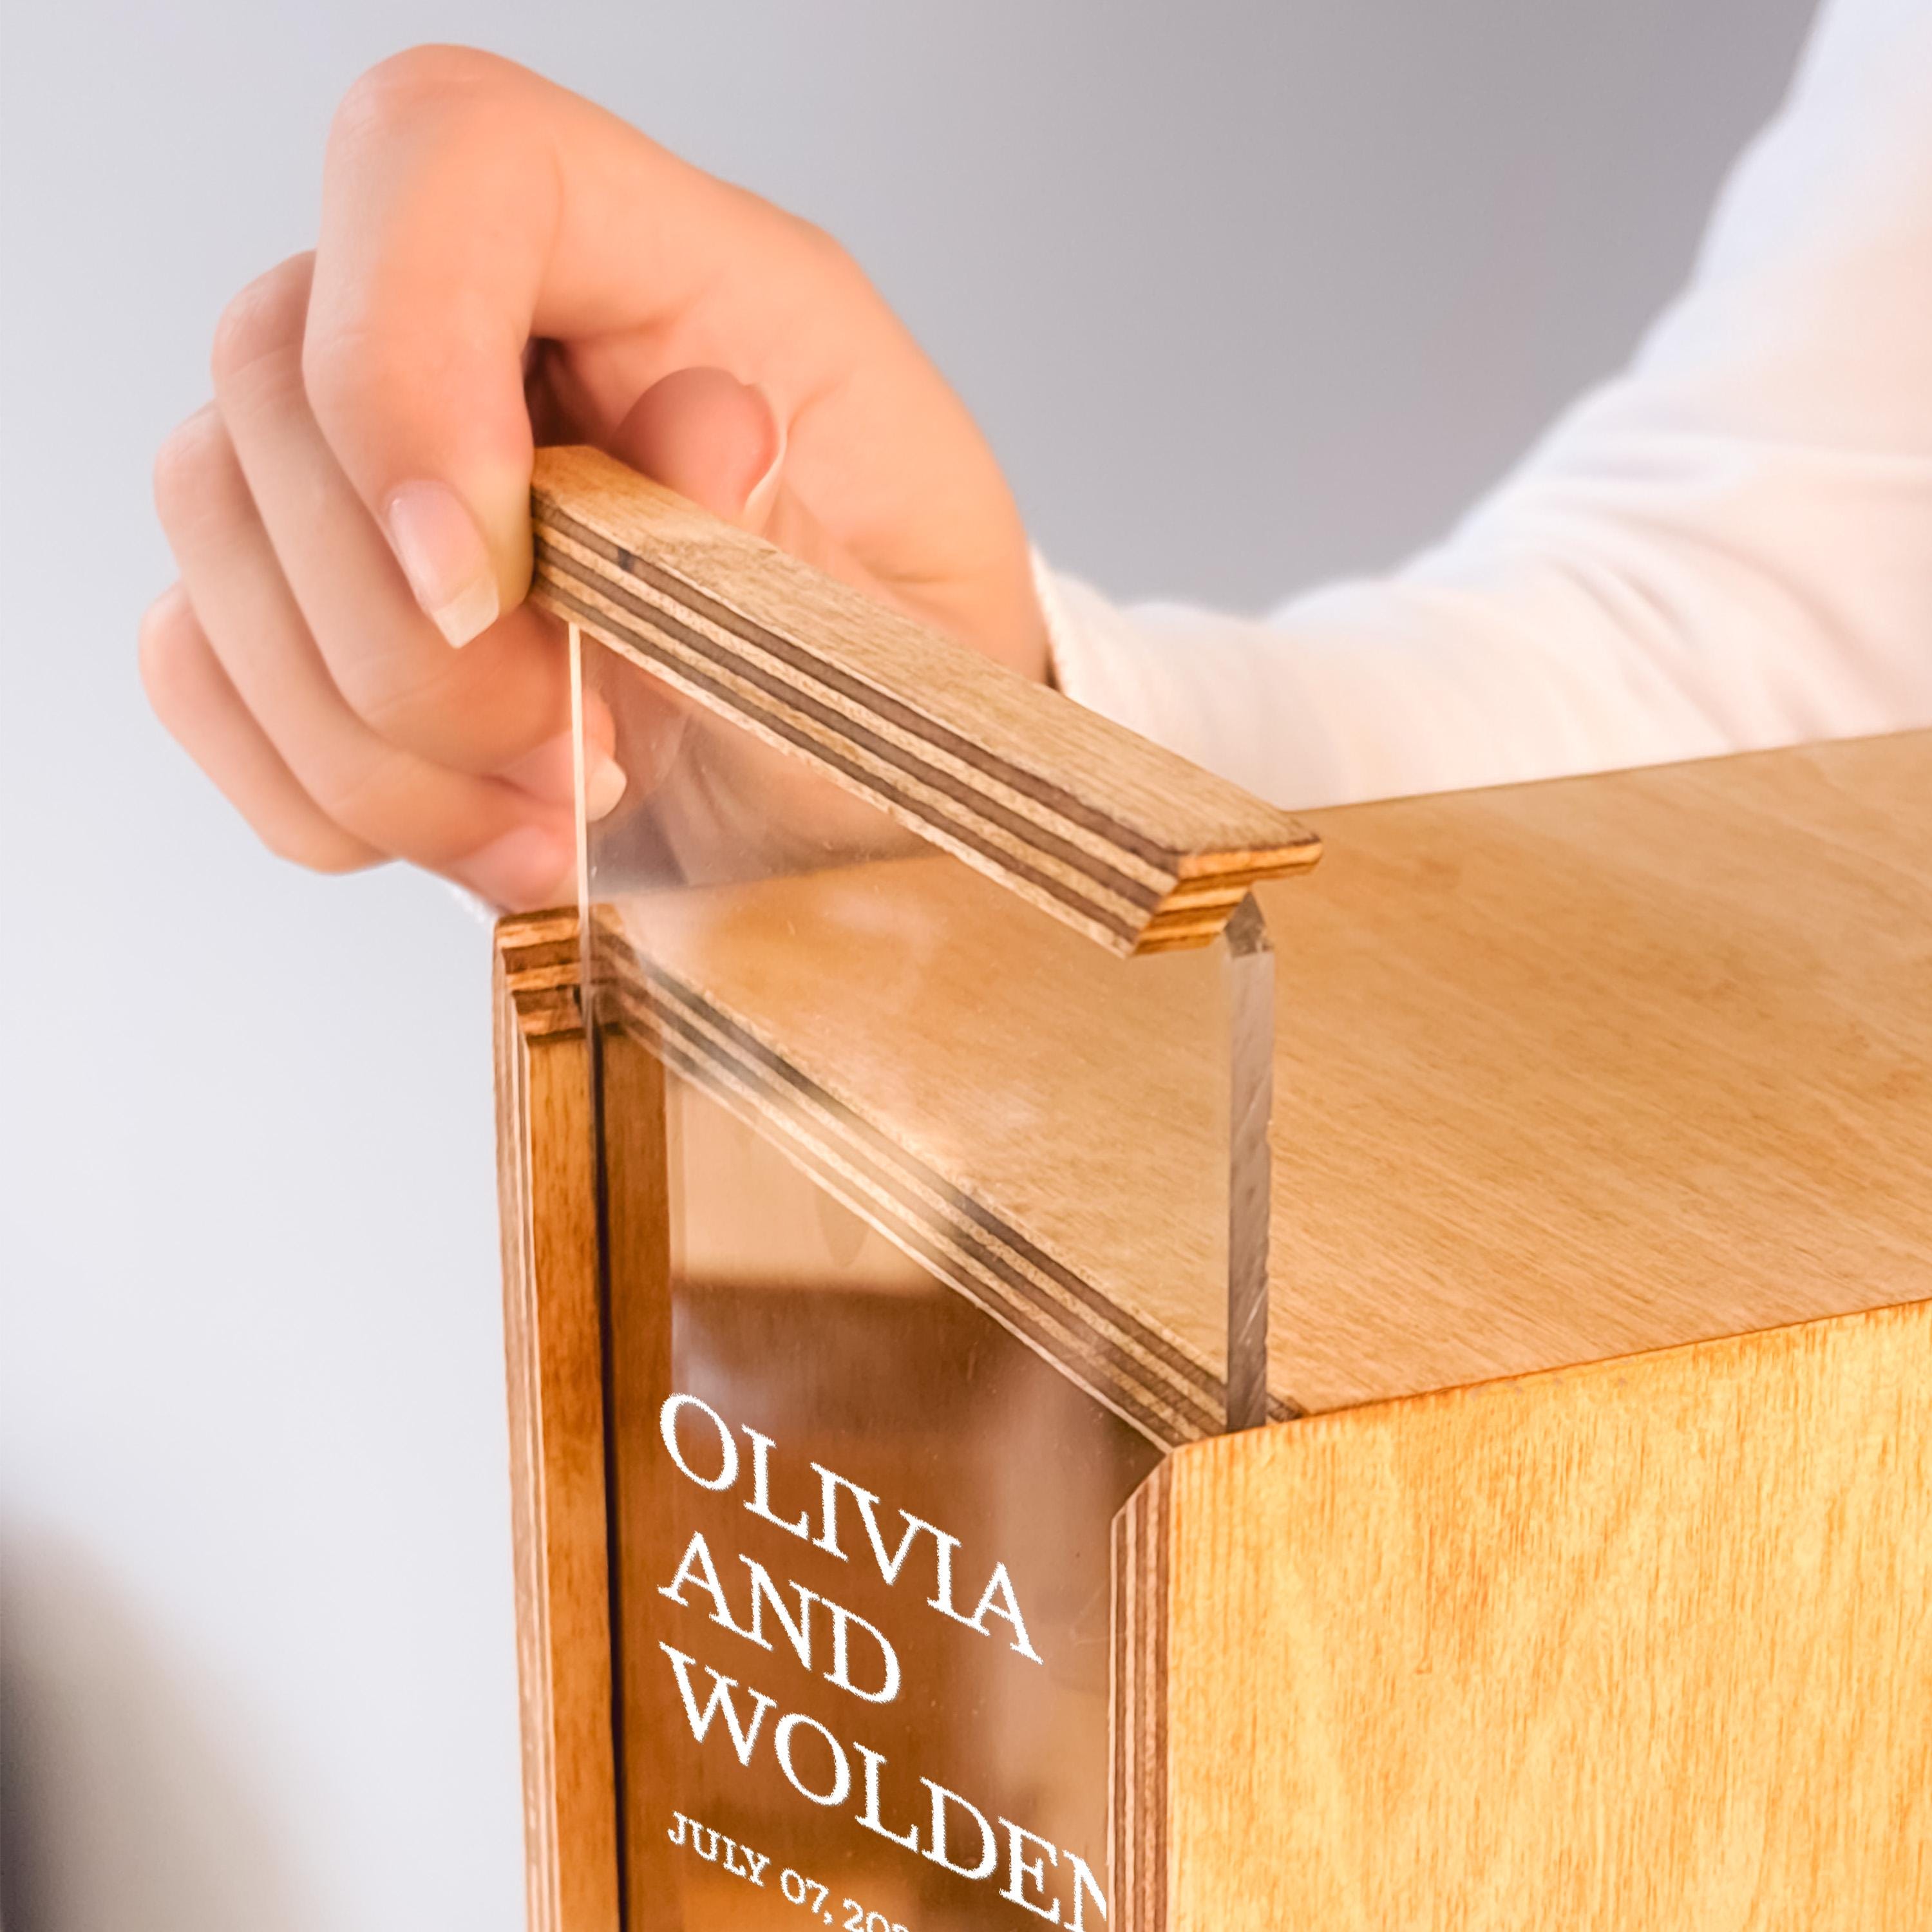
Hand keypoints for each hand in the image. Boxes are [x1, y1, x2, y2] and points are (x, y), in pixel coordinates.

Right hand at [142, 45, 1047, 909]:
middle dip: (415, 644)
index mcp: (673, 264)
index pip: (446, 161)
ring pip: (217, 531)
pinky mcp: (310, 595)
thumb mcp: (906, 612)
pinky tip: (472, 833)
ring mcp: (372, 455)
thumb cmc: (895, 677)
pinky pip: (197, 661)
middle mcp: (489, 325)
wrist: (856, 785)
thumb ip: (777, 528)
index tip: (480, 588)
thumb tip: (692, 429)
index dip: (406, 360)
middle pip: (279, 375)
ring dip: (377, 744)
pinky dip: (321, 787)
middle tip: (583, 773)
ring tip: (555, 830)